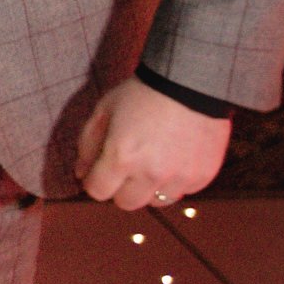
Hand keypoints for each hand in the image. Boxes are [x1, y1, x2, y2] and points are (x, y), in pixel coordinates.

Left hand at [76, 77, 230, 212]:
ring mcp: (179, 177)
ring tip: (155, 159)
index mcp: (121, 157)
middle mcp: (150, 173)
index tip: (101, 170)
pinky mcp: (202, 176)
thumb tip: (81, 174)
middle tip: (129, 166)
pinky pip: (183, 191)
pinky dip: (176, 180)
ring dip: (151, 186)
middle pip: (126, 203)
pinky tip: (176, 156)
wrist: (191, 80)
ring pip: (156, 201)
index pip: (98, 192)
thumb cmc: (143, 92)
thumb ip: (88, 144)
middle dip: (121, 188)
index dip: (96, 181)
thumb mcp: (105, 109)